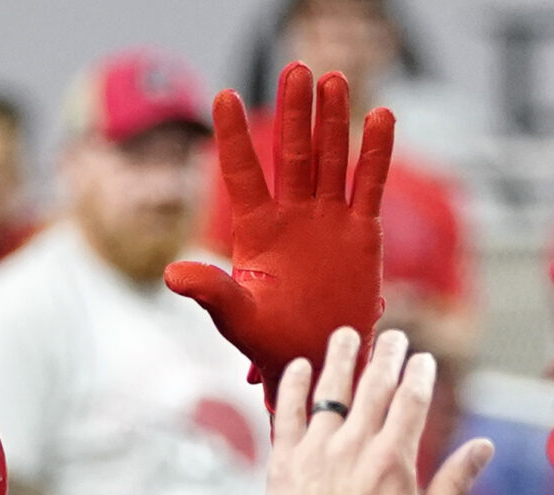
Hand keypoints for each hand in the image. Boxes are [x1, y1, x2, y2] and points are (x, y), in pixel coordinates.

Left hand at [166, 65, 388, 404]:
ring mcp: (327, 220)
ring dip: (332, 122)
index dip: (233, 137)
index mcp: (255, 232)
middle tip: (294, 70)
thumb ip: (211, 292)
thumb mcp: (238, 319)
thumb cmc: (273, 346)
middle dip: (293, 113)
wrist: (319, 365)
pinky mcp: (361, 233)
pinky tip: (380, 116)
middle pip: (292, 154)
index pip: (241, 173)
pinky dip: (376, 153)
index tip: (222, 96)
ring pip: (330, 160)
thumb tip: (172, 273)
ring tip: (333, 79)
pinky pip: (368, 186)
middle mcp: (292, 216)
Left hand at [257, 329, 493, 494]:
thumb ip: (454, 482)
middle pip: (374, 385)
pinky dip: (292, 385)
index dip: (419, 373)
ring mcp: (316, 452)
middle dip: (387, 355)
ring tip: (346, 335)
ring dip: (341, 357)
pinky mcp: (283, 464)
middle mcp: (355, 446)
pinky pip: (286, 413)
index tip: (422, 359)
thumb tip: (484, 447)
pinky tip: (298, 367)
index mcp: (394, 459)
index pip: (411, 399)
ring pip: (330, 390)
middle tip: (393, 337)